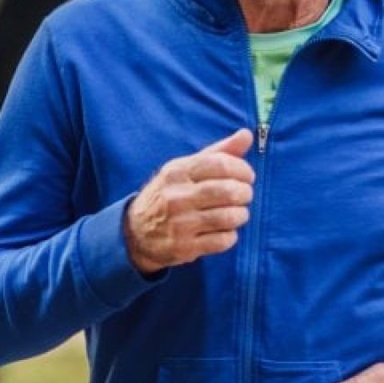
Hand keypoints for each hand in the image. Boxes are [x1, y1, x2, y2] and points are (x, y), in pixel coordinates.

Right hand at [123, 129, 254, 274]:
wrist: (135, 232)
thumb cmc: (169, 194)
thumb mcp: (186, 169)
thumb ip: (218, 152)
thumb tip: (247, 134)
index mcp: (177, 171)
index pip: (220, 163)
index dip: (242, 169)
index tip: (247, 176)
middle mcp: (176, 196)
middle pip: (228, 191)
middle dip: (245, 193)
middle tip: (244, 195)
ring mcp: (180, 224)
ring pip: (229, 217)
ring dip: (241, 214)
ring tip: (238, 212)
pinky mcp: (184, 247)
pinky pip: (223, 241)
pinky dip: (231, 236)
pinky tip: (225, 230)